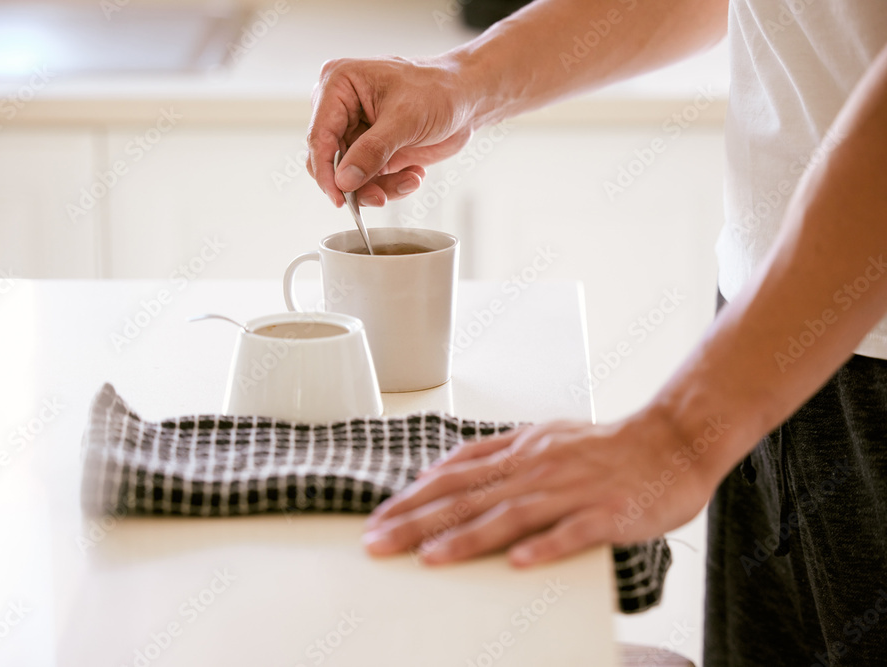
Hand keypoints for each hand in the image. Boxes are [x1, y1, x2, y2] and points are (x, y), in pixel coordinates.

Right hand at [306, 55, 475, 207]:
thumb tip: (345, 180)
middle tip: (380, 196)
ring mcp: (356, 131)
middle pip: (330, 161)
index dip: (326, 171)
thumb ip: (372, 151)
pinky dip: (390, 185)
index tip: (339, 197)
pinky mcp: (371, 150)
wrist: (467, 98)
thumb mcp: (405, 119)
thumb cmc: (439, 90)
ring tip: (409, 180)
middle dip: (356, 183)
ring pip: (349, 176)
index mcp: (339, 85)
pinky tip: (412, 174)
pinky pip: (368, 180)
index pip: (319, 136)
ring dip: (378, 187)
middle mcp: (341, 108)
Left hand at [363, 410, 716, 566]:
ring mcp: (571, 490)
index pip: (453, 476)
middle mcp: (537, 468)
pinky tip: (518, 563)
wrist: (671, 441)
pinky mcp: (607, 512)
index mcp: (520, 452)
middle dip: (418, 522)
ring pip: (511, 515)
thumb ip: (493, 453)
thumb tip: (441, 468)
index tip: (377, 519)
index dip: (412, 498)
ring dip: (467, 538)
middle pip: (469, 497)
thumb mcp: (541, 437)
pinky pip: (573, 531)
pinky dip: (545, 546)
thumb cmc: (605, 446)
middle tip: (378, 543)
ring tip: (429, 559)